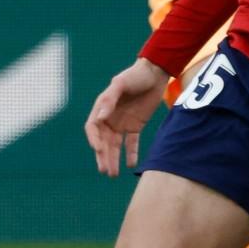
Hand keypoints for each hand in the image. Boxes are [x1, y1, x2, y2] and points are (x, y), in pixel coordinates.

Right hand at [84, 59, 170, 176]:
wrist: (156, 73)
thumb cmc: (135, 75)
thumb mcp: (121, 84)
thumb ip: (109, 100)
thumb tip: (100, 118)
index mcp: (102, 108)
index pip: (93, 128)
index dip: (94, 140)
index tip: (99, 150)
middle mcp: (109, 118)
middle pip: (103, 141)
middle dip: (103, 157)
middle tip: (105, 171)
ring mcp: (122, 123)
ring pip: (115, 145)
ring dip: (114, 159)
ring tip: (113, 174)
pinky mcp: (135, 126)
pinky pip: (131, 143)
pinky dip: (131, 154)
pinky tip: (131, 165)